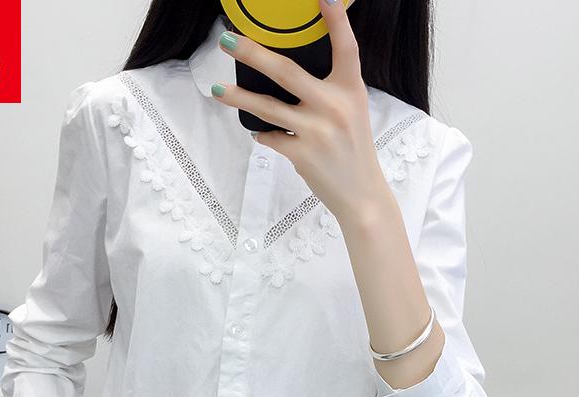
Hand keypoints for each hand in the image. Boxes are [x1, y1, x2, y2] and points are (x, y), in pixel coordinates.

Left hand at [211, 0, 390, 220]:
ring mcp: (316, 130)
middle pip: (286, 71)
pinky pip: (270, 137)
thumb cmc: (353, 150)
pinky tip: (259, 132)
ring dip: (238, 98)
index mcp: (350, 89)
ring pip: (266, 107)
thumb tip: (290, 75)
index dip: (335, 19)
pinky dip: (262, 135)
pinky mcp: (302, 153)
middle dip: (252, 52)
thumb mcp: (352, 111)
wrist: (361, 194)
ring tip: (217, 91)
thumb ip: (329, 91)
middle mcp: (333, 105)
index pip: (346, 46)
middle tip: (227, 40)